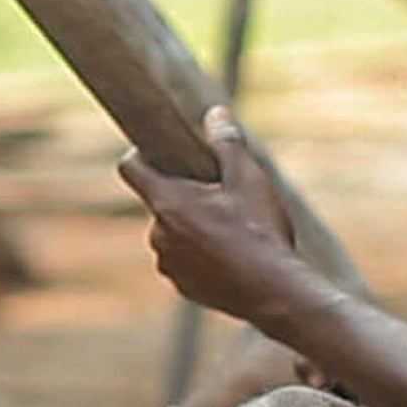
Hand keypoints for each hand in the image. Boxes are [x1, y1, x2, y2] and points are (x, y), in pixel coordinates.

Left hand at [116, 106, 299, 322]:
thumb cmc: (261, 232)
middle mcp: (157, 234)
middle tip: (219, 194)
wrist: (275, 292)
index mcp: (167, 202)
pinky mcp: (181, 286)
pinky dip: (199, 254)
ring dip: (191, 226)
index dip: (141, 154)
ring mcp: (167, 263)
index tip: (161, 151)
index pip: (131, 167)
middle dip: (182, 194)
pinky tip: (230, 255)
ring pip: (171, 232)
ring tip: (230, 227)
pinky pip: (182, 260)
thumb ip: (227, 143)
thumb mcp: (249, 179)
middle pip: (158, 200)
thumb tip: (215, 115)